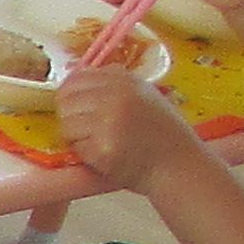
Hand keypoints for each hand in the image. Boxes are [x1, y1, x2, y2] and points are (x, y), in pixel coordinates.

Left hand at [51, 55, 191, 186]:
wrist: (177, 164)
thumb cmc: (161, 132)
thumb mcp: (143, 94)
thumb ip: (113, 85)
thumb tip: (74, 81)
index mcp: (124, 80)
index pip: (76, 79)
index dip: (70, 95)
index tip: (77, 107)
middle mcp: (116, 96)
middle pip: (66, 101)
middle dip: (71, 117)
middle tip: (87, 130)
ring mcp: (108, 122)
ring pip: (67, 125)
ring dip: (76, 136)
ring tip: (99, 142)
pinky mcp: (102, 148)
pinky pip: (77, 147)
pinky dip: (85, 154)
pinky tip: (105, 155)